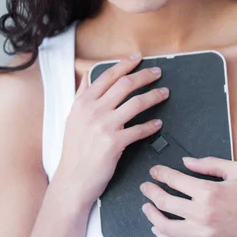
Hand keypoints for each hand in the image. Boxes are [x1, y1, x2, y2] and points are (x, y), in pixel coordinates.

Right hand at [54, 53, 169, 210]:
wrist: (73, 179)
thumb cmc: (74, 150)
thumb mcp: (72, 118)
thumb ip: (81, 95)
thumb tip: (87, 76)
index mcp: (83, 102)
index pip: (107, 75)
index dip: (125, 64)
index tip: (138, 57)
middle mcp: (92, 111)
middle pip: (124, 84)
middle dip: (144, 75)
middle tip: (157, 72)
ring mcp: (104, 126)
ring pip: (135, 103)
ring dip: (154, 96)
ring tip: (164, 93)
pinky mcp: (114, 143)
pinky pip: (139, 130)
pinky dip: (151, 126)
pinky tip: (158, 124)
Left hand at [140, 156, 236, 236]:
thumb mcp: (236, 171)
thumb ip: (209, 163)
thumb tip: (185, 162)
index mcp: (209, 192)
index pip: (174, 180)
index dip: (160, 174)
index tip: (155, 172)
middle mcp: (202, 214)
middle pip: (164, 202)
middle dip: (150, 192)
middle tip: (146, 187)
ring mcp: (202, 234)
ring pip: (165, 226)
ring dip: (151, 215)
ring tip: (147, 207)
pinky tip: (158, 229)